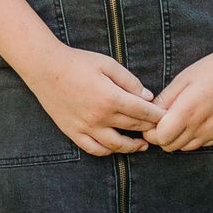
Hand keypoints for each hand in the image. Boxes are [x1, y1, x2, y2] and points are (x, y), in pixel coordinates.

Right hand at [25, 43, 164, 155]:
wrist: (44, 66)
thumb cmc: (77, 61)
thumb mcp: (107, 64)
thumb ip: (129, 81)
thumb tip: (148, 97)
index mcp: (112, 98)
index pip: (144, 113)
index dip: (159, 116)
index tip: (168, 118)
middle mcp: (101, 117)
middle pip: (134, 128)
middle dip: (150, 129)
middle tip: (160, 130)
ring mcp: (86, 127)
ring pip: (116, 145)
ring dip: (133, 146)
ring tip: (142, 145)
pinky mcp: (73, 131)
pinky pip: (94, 149)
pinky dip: (108, 151)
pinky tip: (115, 147)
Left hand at [144, 43, 212, 150]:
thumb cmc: (209, 71)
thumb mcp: (181, 80)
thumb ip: (165, 99)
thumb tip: (150, 113)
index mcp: (187, 111)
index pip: (161, 137)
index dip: (151, 131)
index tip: (150, 120)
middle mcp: (200, 127)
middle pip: (170, 146)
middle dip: (160, 136)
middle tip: (160, 120)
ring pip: (185, 148)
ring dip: (176, 138)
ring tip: (176, 119)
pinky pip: (200, 144)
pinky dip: (191, 137)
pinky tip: (193, 121)